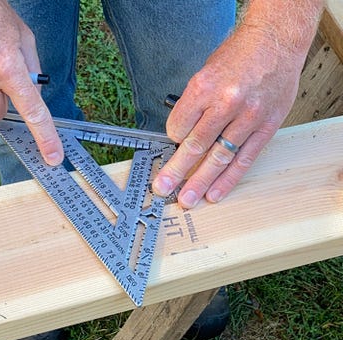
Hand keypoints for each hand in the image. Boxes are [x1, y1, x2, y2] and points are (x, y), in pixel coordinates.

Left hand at [152, 24, 307, 207]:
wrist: (276, 41)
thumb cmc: (237, 56)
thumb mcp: (204, 72)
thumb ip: (193, 105)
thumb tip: (180, 135)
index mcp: (204, 88)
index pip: (178, 127)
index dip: (172, 140)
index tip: (171, 145)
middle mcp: (226, 103)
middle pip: (195, 146)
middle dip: (176, 172)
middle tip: (163, 188)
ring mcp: (248, 117)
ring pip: (219, 158)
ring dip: (200, 182)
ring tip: (187, 199)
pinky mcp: (266, 127)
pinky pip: (244, 159)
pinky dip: (228, 179)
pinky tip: (215, 193)